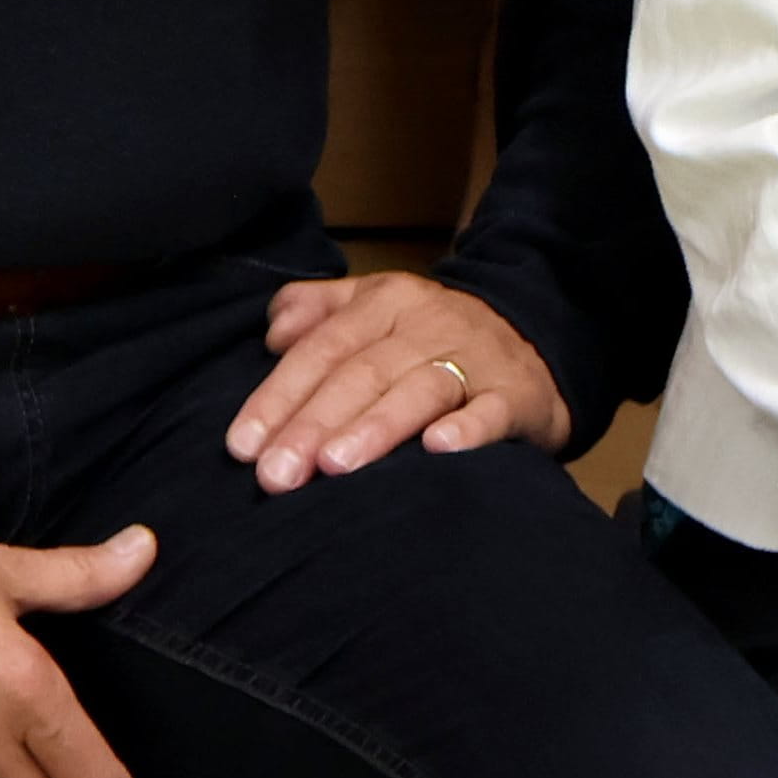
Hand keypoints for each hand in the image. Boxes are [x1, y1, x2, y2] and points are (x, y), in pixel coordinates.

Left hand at [223, 273, 570, 492]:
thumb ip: (319, 311)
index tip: (242, 446)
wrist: (535, 338)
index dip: (279, 397)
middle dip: (313, 424)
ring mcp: (475, 359)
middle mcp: (428, 324)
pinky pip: (491, 412)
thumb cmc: (435, 337)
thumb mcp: (378, 307)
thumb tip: (271, 332)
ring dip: (375, 428)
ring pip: (419, 390)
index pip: (322, 349)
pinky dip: (467, 430)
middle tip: (276, 476)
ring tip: (334, 468)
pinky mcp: (517, 395)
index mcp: (387, 301)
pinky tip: (437, 451)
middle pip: (362, 373)